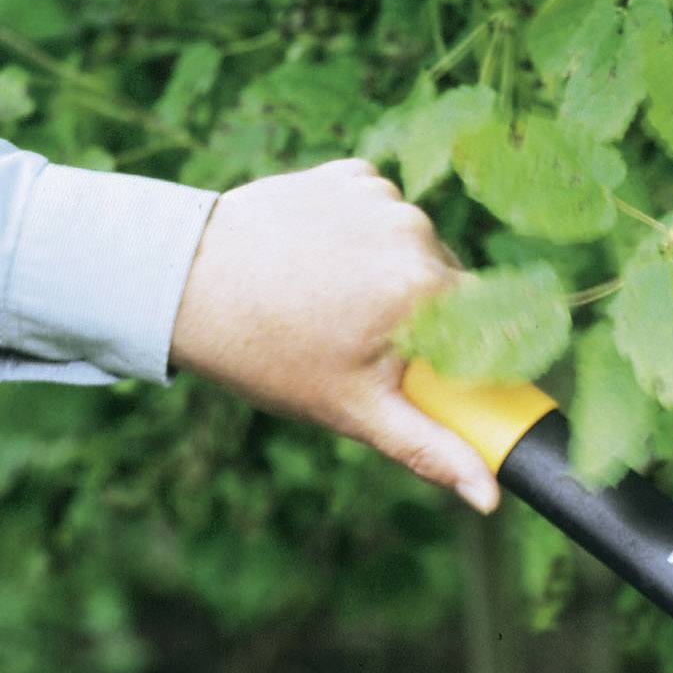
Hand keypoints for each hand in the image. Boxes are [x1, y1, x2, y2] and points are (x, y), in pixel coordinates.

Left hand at [169, 158, 499, 512]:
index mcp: (423, 287)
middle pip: (451, 286)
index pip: (487, 325)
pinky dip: (363, 238)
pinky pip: (382, 214)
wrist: (182, 285)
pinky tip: (322, 262)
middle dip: (422, 319)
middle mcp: (411, 229)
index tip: (428, 371)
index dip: (464, 354)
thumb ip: (432, 450)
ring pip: (416, 249)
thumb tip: (491, 499)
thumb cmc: (269, 355)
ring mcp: (379, 195)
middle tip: (361, 343)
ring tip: (333, 302)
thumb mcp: (357, 411)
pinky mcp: (349, 174)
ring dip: (391, 277)